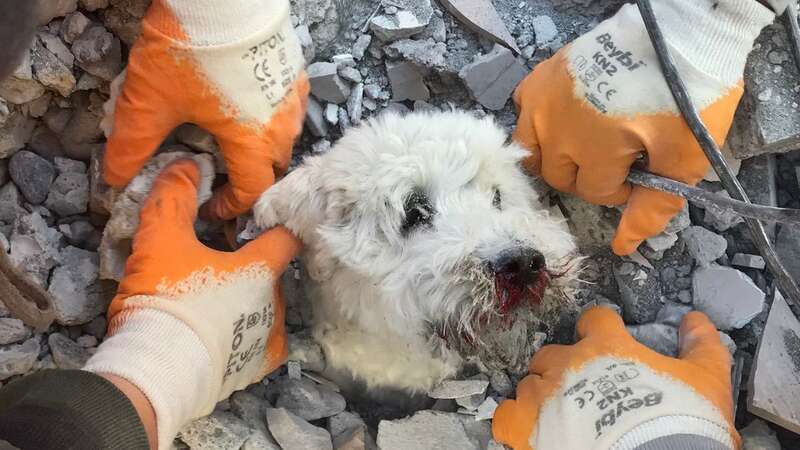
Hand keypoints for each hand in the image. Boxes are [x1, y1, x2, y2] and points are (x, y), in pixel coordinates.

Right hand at [85, 159, 299, 448]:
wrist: (158, 370)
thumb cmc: (167, 300)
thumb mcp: (160, 241)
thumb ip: (173, 199)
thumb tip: (186, 164)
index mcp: (261, 268)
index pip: (286, 236)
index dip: (276, 223)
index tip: (261, 220)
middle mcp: (275, 301)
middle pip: (271, 274)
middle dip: (250, 267)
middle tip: (218, 265)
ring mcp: (268, 337)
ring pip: (266, 309)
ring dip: (248, 302)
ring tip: (215, 302)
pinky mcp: (255, 368)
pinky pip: (260, 345)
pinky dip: (247, 336)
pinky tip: (227, 333)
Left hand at [103, 0, 308, 220]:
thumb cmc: (190, 51)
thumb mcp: (149, 102)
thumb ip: (132, 146)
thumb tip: (117, 178)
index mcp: (253, 143)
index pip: (252, 192)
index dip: (230, 206)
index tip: (210, 206)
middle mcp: (282, 127)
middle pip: (272, 168)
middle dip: (248, 178)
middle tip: (220, 173)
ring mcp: (293, 98)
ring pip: (284, 138)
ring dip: (262, 146)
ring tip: (232, 136)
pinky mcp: (295, 72)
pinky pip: (288, 108)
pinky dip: (271, 116)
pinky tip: (247, 102)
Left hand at [492, 307, 735, 449]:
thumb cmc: (681, 420)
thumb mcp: (707, 378)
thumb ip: (702, 345)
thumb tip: (698, 320)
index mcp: (607, 347)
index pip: (594, 319)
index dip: (599, 328)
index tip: (605, 340)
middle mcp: (568, 364)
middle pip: (552, 352)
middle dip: (562, 366)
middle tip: (580, 387)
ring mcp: (544, 395)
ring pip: (528, 382)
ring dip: (540, 393)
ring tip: (556, 413)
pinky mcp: (527, 427)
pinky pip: (506, 416)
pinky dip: (513, 420)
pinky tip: (527, 430)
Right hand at [513, 0, 774, 254]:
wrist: (683, 32)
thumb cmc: (689, 96)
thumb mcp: (684, 157)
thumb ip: (653, 206)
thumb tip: (622, 248)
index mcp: (592, 148)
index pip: (594, 192)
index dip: (621, 188)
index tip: (642, 169)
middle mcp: (555, 126)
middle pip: (558, 175)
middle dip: (589, 174)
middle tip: (620, 155)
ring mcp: (543, 97)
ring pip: (530, 148)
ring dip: (555, 155)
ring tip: (585, 144)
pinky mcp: (541, 74)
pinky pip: (523, 108)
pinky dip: (539, 120)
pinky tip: (565, 116)